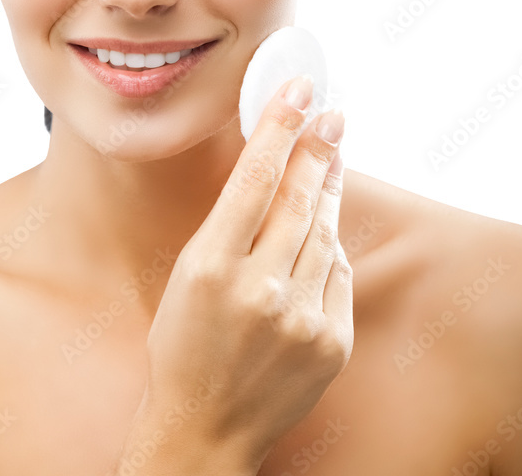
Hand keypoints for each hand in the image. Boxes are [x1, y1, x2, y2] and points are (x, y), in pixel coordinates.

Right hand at [142, 74, 352, 471]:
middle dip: (317, 148)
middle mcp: (258, 290)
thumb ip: (229, 226)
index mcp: (210, 268)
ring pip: (324, 231)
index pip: (254, 178)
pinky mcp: (330, 341)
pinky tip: (325, 226)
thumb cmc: (184, 344)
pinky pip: (336, 273)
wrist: (204, 429)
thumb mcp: (188, 274)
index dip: (279, 127)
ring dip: (329, 188)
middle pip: (299, 198)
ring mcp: (300, 318)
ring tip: (331, 155)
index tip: (299, 92)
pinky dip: (329, 246)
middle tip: (330, 113)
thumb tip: (273, 171)